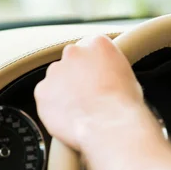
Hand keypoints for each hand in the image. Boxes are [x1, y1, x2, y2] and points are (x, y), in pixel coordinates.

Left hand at [34, 35, 149, 150]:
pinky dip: (53, 105)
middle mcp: (74, 52)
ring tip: (79, 108)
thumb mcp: (129, 78)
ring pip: (56, 78)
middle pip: (72, 59)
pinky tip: (68, 115)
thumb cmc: (123, 105)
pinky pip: (45, 96)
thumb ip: (112, 69)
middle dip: (77, 74)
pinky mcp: (42, 90)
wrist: (109, 125)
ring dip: (63, 89)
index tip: (97, 74)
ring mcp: (55, 70)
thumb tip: (109, 79)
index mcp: (99, 44)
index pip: (92, 45)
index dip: (94, 63)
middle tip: (88, 92)